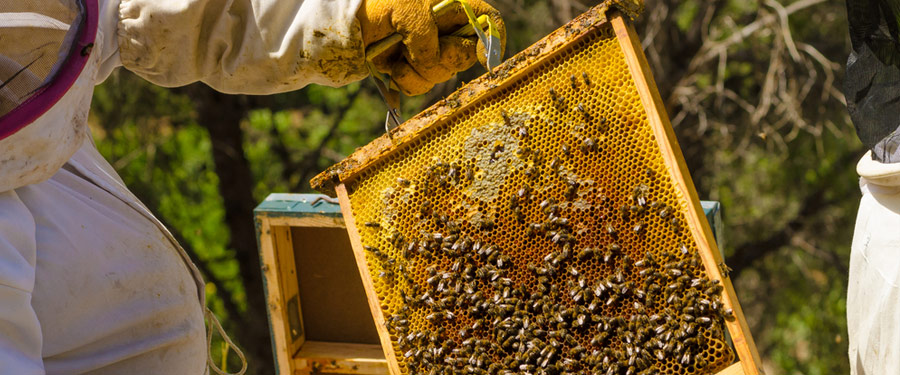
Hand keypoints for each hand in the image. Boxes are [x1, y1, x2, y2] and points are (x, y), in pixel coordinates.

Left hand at [357, 0, 506, 95]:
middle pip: (468, 55)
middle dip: (445, 58)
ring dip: (420, 71)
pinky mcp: (414, 70)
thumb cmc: (377, 5)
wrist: (345, 26)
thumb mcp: (407, 11)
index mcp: (452, 7)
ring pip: (444, 74)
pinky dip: (407, 81)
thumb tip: (434, 63)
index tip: (483, 59)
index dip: (493, 40)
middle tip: (423, 50)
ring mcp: (430, 51)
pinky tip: (393, 68)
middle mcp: (445, 30)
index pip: (488, 21)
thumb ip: (427, 36)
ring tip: (399, 56)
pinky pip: (423, 86)